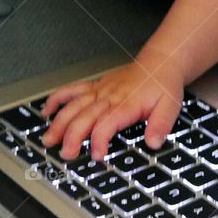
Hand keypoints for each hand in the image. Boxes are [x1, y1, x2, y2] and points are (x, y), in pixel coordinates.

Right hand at [40, 52, 184, 160]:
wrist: (159, 63)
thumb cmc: (162, 85)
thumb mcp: (170, 106)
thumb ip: (161, 125)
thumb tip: (153, 142)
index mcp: (126, 104)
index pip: (107, 123)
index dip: (99, 140)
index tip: (97, 155)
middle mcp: (109, 96)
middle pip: (84, 116)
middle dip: (72, 136)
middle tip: (66, 153)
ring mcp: (100, 90)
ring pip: (74, 105)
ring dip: (59, 122)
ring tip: (48, 139)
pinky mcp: (96, 86)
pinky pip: (73, 90)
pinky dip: (57, 99)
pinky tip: (47, 111)